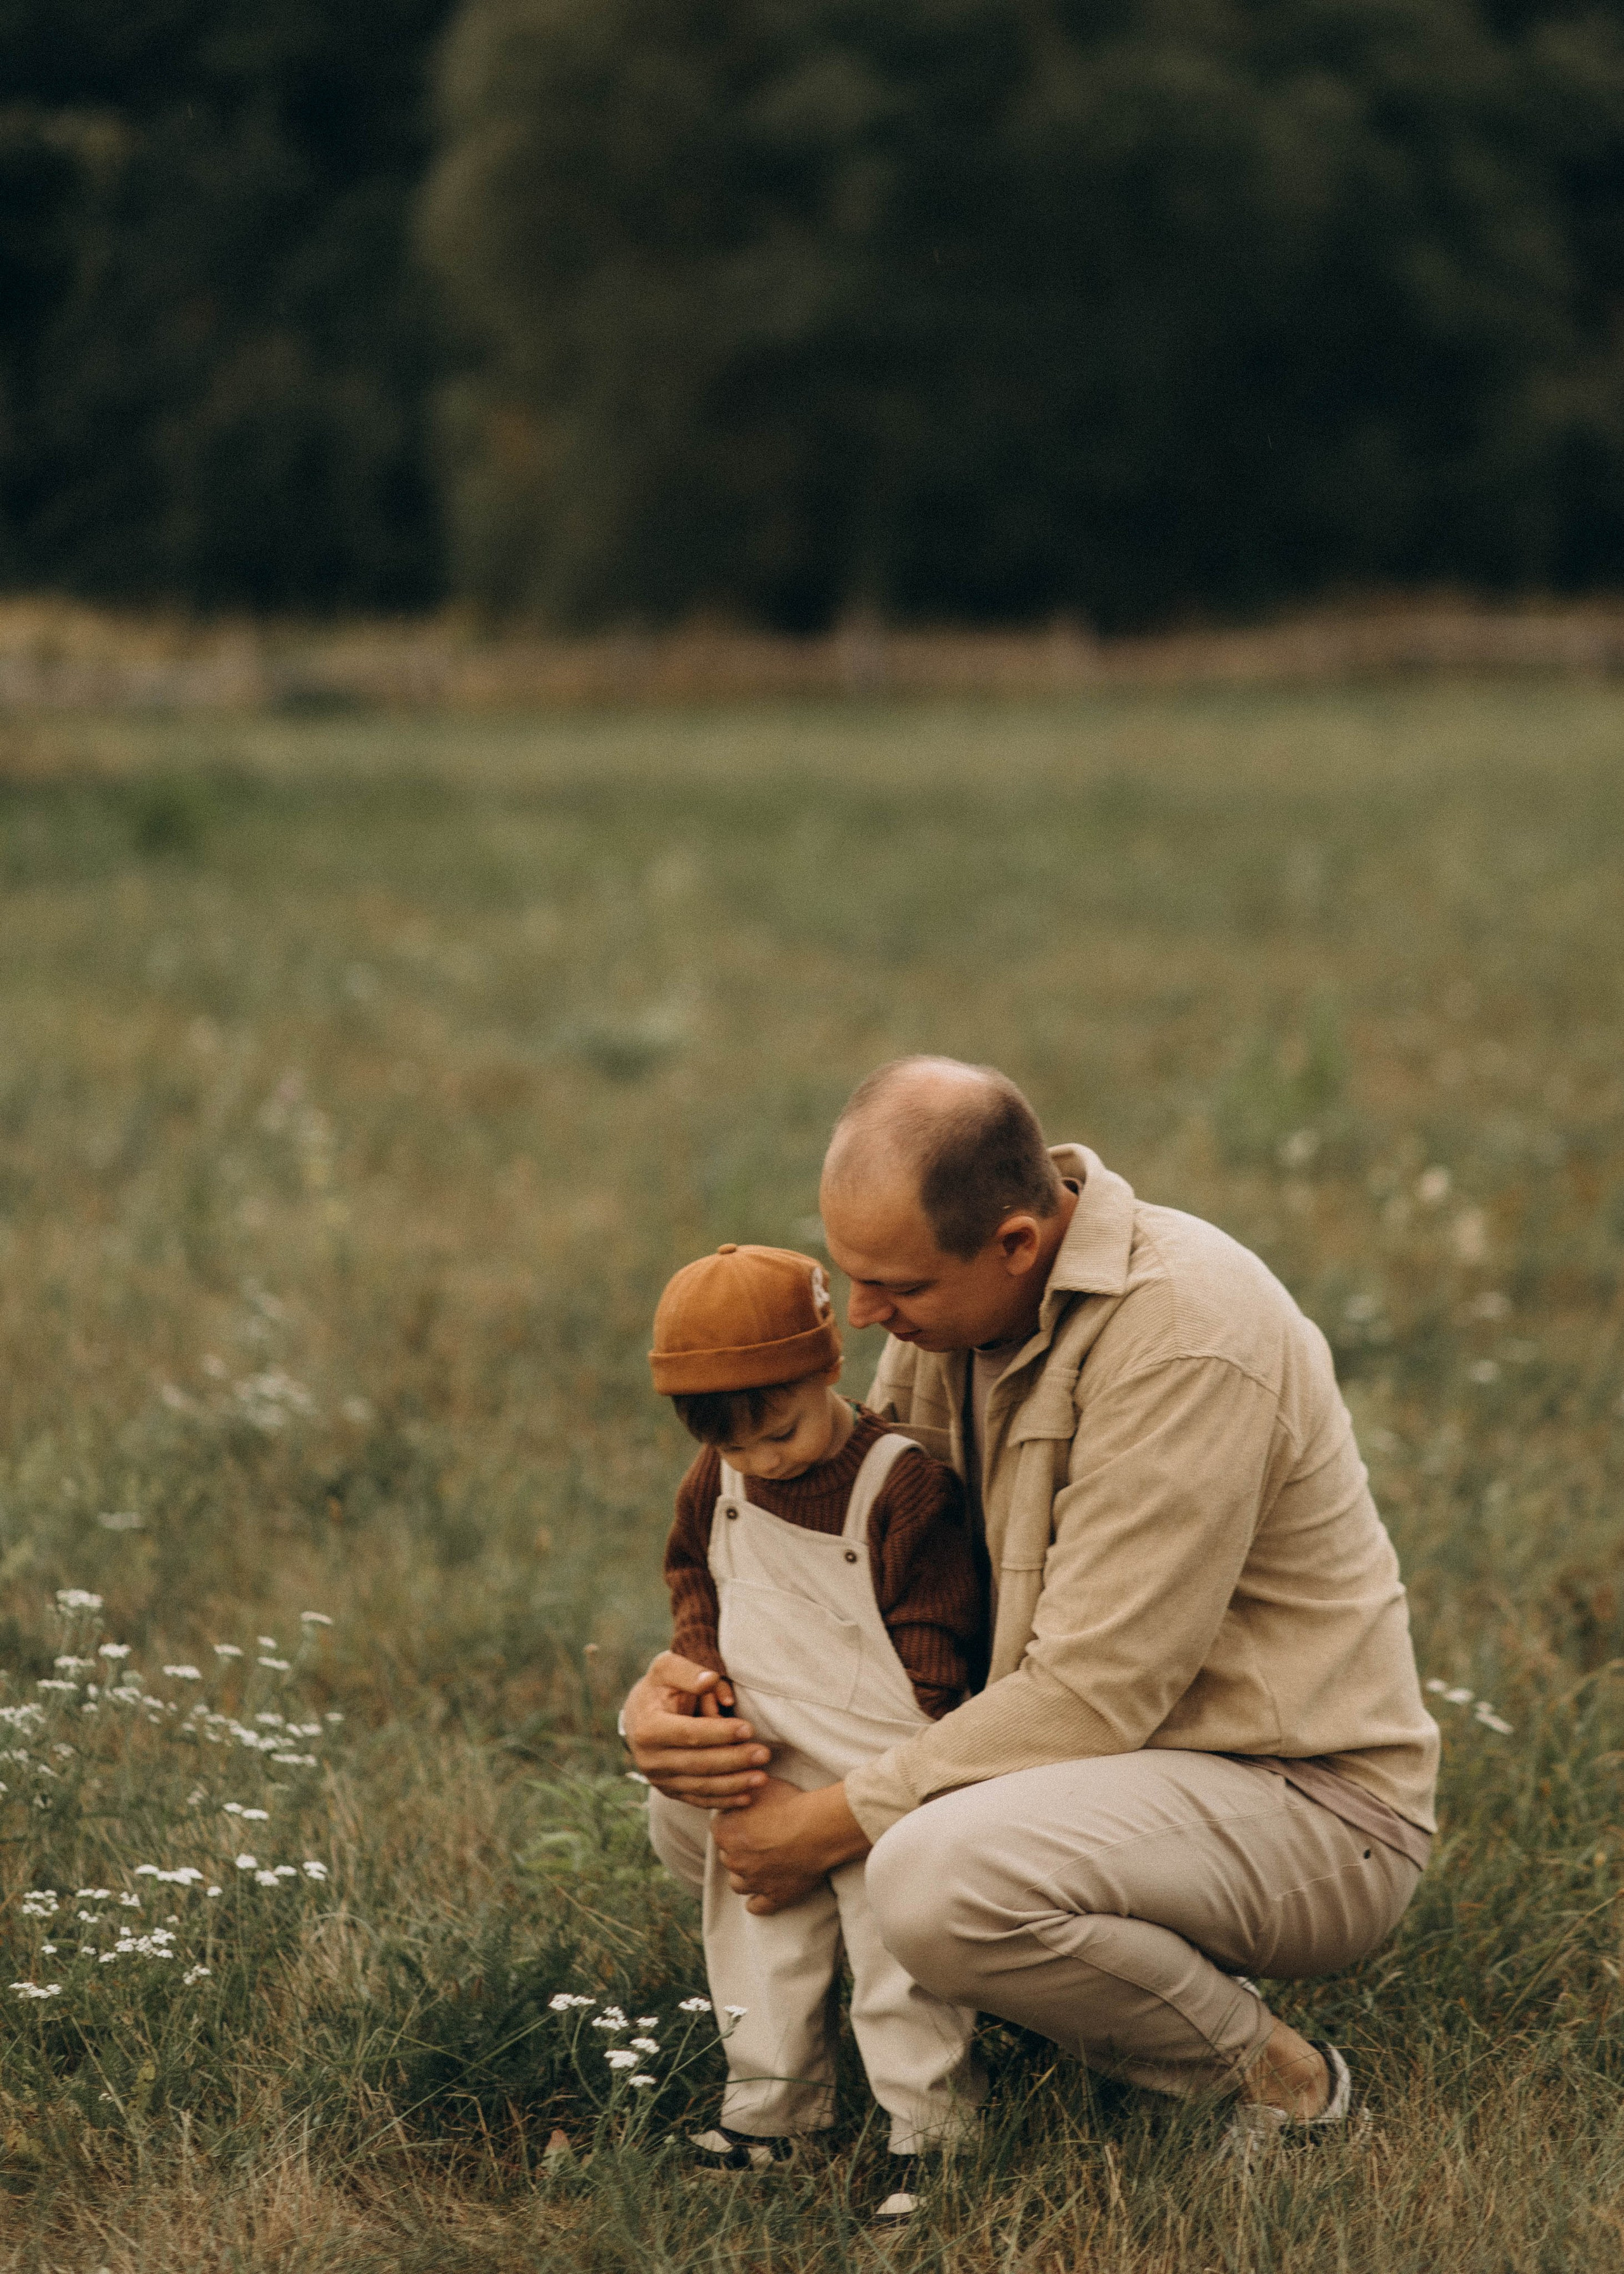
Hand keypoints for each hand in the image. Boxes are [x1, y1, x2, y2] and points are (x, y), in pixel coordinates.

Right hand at [621, 1652, 771, 1809]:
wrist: (638, 1716)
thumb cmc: (659, 1687)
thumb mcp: (666, 1669)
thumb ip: (688, 1672)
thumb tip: (711, 1681)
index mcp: (648, 1728)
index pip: (689, 1734)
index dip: (719, 1733)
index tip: (748, 1728)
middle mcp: (650, 1759)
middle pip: (698, 1763)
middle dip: (734, 1760)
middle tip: (764, 1753)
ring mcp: (660, 1779)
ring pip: (701, 1786)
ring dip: (734, 1784)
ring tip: (762, 1777)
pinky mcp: (670, 1791)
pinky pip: (698, 1799)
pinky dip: (724, 1801)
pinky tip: (748, 1797)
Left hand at [711, 1777, 869, 1912]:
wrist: (819, 1828)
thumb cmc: (790, 1802)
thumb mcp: (760, 1785)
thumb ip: (741, 1790)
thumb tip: (735, 1789)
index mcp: (725, 1832)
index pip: (719, 1828)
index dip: (733, 1822)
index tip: (748, 1817)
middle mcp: (734, 1860)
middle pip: (727, 1856)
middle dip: (739, 1848)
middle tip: (759, 1838)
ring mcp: (753, 1882)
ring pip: (738, 1883)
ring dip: (745, 1874)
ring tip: (760, 1864)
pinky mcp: (774, 1897)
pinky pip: (756, 1906)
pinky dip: (757, 1900)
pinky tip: (762, 1892)